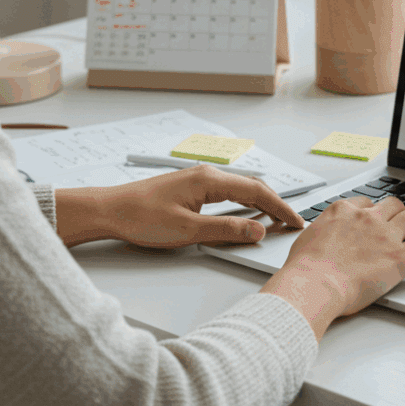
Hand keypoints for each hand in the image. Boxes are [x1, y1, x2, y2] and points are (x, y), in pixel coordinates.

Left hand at [55, 165, 303, 248]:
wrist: (108, 211)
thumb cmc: (141, 217)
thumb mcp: (188, 230)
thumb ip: (226, 230)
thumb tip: (258, 230)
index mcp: (209, 180)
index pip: (257, 191)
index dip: (280, 208)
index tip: (295, 222)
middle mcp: (206, 174)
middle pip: (251, 187)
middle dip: (275, 204)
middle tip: (291, 223)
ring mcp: (197, 180)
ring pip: (239, 189)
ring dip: (259, 204)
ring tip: (275, 220)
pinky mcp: (189, 188)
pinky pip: (225, 193)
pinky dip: (242, 204)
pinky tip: (244, 216)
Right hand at [260, 196, 404, 338]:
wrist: (314, 285)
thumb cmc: (305, 270)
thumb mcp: (306, 241)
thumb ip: (319, 234)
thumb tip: (319, 237)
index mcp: (343, 211)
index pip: (366, 202)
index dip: (373, 212)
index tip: (375, 219)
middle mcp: (368, 217)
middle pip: (393, 205)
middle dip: (399, 212)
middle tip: (402, 223)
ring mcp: (387, 235)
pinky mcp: (401, 255)